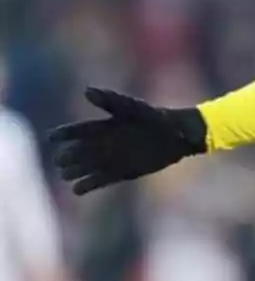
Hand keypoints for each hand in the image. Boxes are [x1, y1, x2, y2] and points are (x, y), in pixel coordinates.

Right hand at [47, 87, 207, 194]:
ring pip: (87, 167)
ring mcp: (112, 159)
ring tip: (65, 175)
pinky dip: (89, 185)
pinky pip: (101, 181)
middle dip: (67, 156)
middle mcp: (104, 144)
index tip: (52, 137)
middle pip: (79, 151)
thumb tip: (86, 91)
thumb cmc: (154, 117)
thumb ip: (110, 100)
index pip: (78, 131)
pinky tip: (77, 190)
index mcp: (104, 126)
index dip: (64, 134)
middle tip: (59, 160)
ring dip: (75, 171)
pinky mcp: (122, 173)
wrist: (176, 136)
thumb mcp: (132, 107)